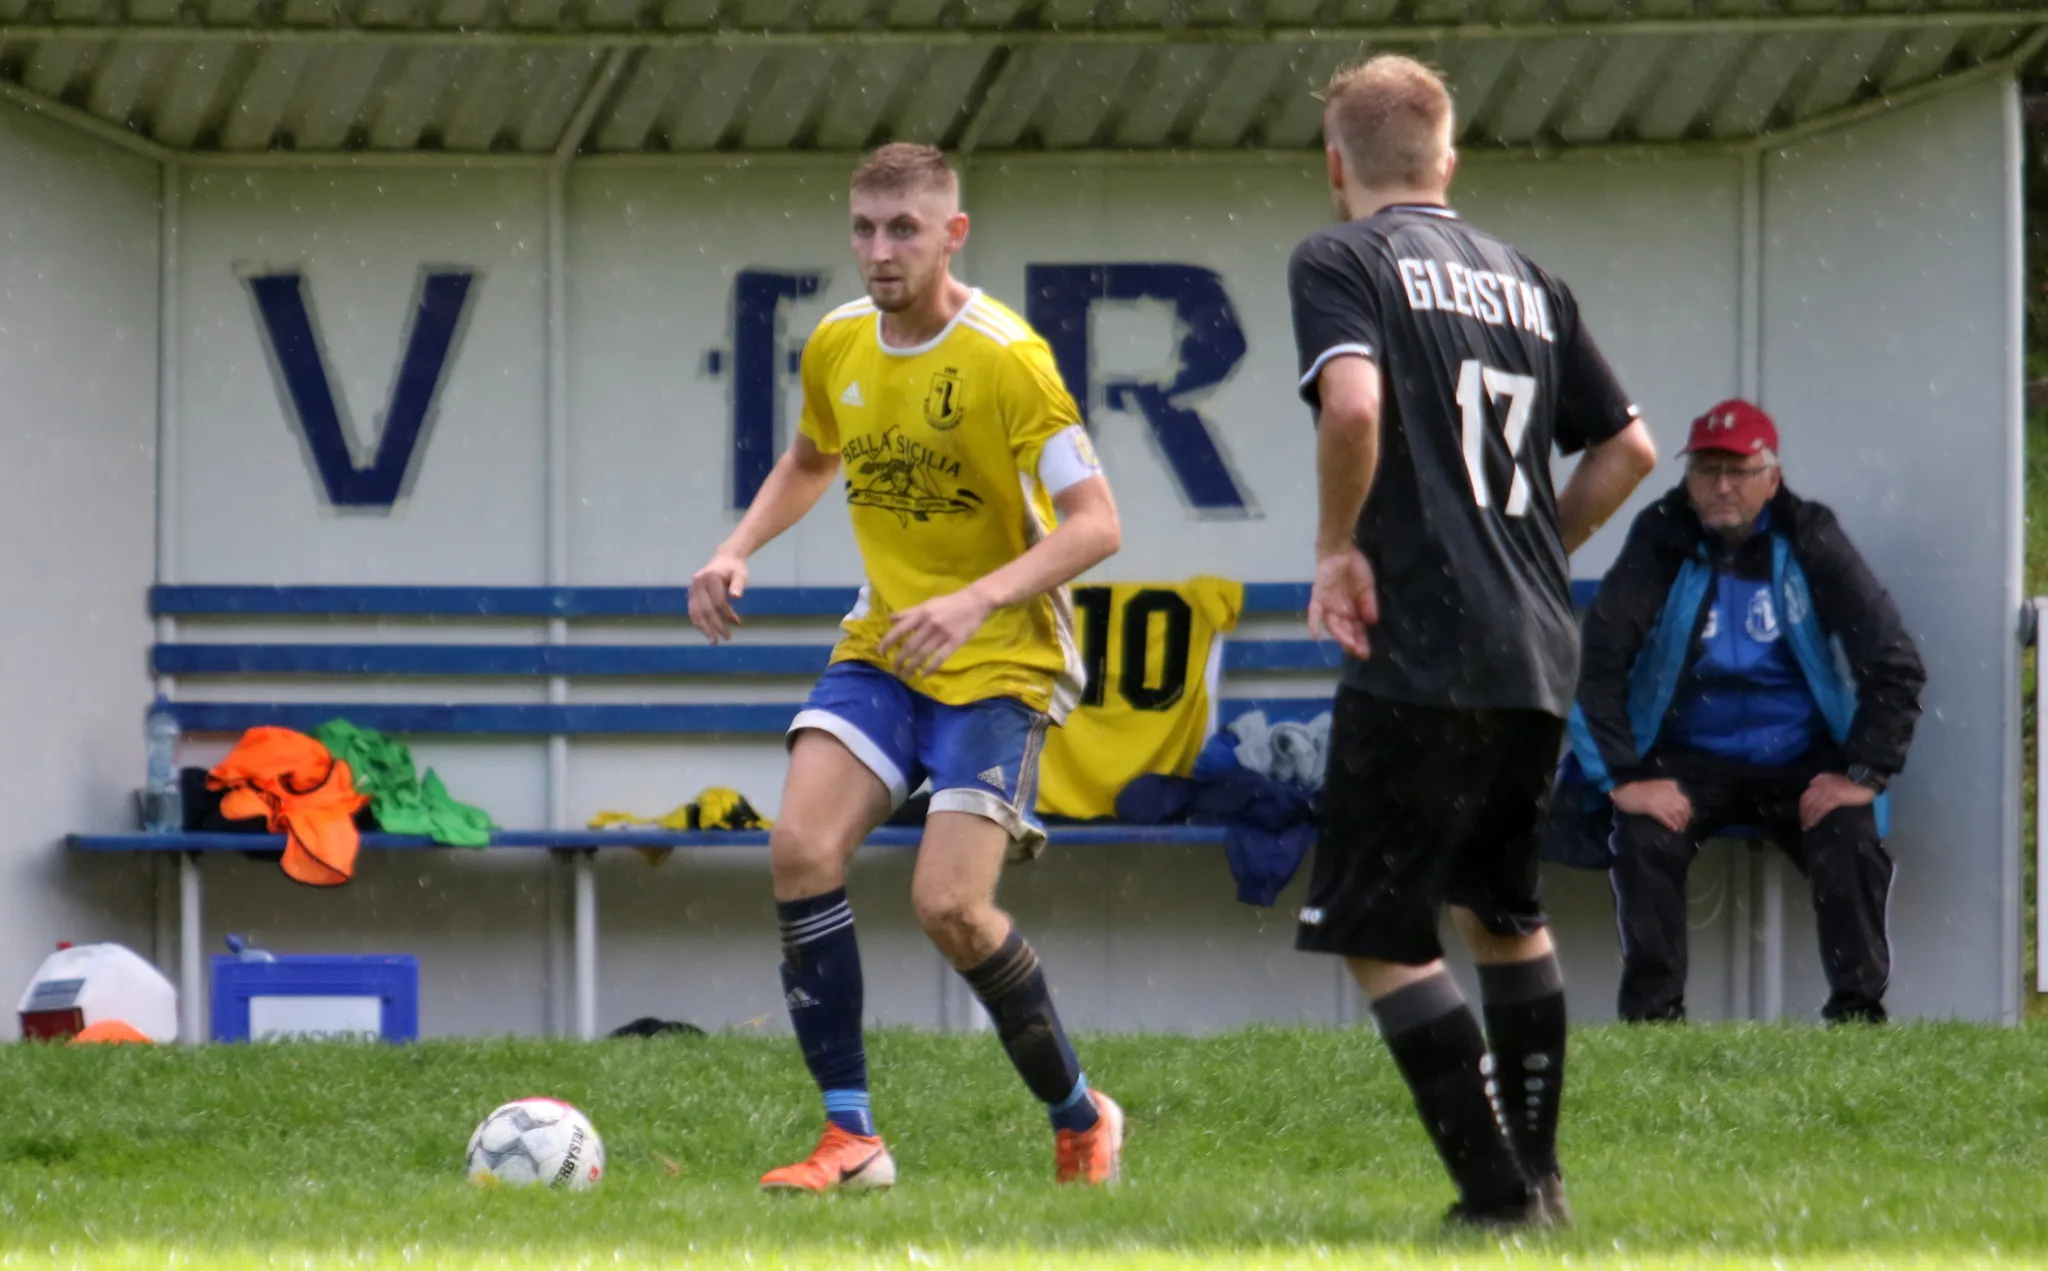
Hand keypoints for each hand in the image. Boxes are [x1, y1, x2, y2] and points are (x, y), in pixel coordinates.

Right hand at [688, 552, 747, 642]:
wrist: (725, 559)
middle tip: (726, 638)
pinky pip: (693, 611)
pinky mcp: (691, 593)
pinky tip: (707, 631)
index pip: (718, 602)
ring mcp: (692, 587)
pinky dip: (699, 622)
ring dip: (704, 628)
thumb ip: (738, 585)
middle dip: (715, 626)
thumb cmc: (735, 569)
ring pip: (695, 612)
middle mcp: (698, 582)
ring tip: (713, 641)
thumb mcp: (741, 575)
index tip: (738, 623)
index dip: (728, 614)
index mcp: (710, 577)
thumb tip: (736, 596)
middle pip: (705, 609)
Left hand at [878, 586, 996, 678]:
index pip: (899, 629)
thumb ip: (909, 612)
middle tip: (894, 670)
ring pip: (922, 654)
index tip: (881, 653)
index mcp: (921, 614)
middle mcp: (930, 624)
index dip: (888, 642)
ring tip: (906, 676)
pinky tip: (924, 675)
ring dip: (912, 667)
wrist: (975, 602)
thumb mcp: (927, 604)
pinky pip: (940, 658)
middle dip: (899, 660)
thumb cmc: (949, 603)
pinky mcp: (955, 642)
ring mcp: (942, 634)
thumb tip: (890, 619)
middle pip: (910, 646)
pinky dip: (931, 668)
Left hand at [1309, 546, 1379, 660]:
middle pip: (1344, 631)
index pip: (1356, 630)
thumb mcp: (1367, 588)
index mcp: (1352, 611)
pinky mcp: (1318, 597)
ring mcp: (1328, 606)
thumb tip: (1372, 622)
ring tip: (1348, 643)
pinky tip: (1315, 635)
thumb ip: (1369, 604)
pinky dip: (1314, 623)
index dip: (1361, 641)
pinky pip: (1314, 612)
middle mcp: (1339, 612)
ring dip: (1340, 635)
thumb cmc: (1355, 568)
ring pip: (1332, 625)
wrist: (1342, 550)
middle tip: (1359, 651)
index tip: (1366, 652)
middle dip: (1352, 642)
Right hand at [1611, 779, 1692, 833]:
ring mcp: (1661, 799)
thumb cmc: (1636, 787)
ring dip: (1680, 822)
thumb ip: (1667, 792)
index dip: (1688, 809)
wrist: (1622, 788)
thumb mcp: (1656, 785)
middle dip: (1685, 817)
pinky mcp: (1654, 807)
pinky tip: (1673, 828)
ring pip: (1677, 813)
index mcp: (1670, 784)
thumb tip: (1676, 804)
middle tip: (1684, 825)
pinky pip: (1667, 817)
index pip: (1685, 798)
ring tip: (1679, 829)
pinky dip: (1671, 824)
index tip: (1687, 816)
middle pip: (1684, 806)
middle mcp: (1668, 791)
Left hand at [1800, 772, 1875, 830]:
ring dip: (1808, 817)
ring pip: (1813, 805)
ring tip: (1806, 826)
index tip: (1801, 814)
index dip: (1802, 805)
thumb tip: (1812, 791)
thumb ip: (1823, 785)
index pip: (1807, 794)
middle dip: (1803, 812)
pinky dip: (1815, 817)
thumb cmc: (1853, 785)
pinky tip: (1812, 823)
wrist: (1867, 784)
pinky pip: (1821, 809)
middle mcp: (1822, 783)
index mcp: (1822, 779)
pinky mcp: (1835, 797)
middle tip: (1802, 823)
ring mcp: (1828, 790)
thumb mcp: (1835, 782)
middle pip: (1807, 800)